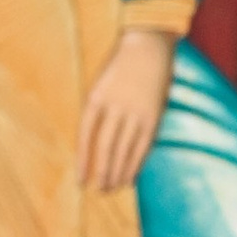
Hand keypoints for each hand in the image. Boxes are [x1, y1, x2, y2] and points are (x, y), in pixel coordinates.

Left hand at [79, 26, 175, 194]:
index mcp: (96, 98)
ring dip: (120, 171)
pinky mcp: (154, 114)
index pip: (86, 137)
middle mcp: (115, 106)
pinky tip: (132, 175)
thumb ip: (97, 113)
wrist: (148, 45)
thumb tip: (93, 146)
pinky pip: (144, 144)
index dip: (83, 161)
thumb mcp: (100, 85)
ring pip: (126, 149)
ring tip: (115, 187)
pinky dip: (138, 162)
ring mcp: (136, 111)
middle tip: (101, 191)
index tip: (82, 181)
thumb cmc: (120, 66)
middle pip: (107, 147)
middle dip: (103, 171)